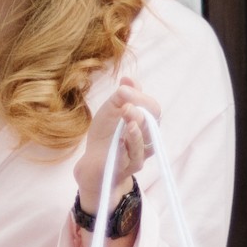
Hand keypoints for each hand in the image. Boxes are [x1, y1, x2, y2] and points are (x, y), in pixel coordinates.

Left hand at [72, 82, 156, 229]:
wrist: (93, 161)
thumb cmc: (106, 134)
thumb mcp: (111, 110)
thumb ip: (122, 96)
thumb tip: (128, 78)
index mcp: (145, 121)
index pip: (152, 108)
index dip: (141, 98)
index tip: (124, 90)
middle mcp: (147, 138)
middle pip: (151, 125)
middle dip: (139, 114)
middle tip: (126, 107)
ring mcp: (140, 154)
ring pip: (143, 144)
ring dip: (135, 132)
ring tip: (128, 122)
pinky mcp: (129, 168)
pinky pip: (131, 159)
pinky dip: (126, 150)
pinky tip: (120, 143)